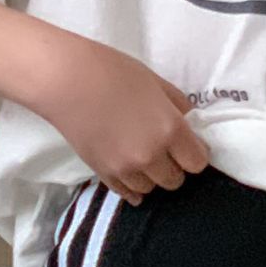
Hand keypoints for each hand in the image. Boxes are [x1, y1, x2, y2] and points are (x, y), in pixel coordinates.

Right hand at [29, 34, 210, 204]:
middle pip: (176, 180)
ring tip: (141, 156)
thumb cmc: (113, 72)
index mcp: (170, 130)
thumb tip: (190, 125)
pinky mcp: (106, 176)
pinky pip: (129, 194)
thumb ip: (178, 106)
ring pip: (152, 188)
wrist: (67, 81)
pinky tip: (130, 172)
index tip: (188, 145)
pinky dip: (133, 186)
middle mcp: (152, 156)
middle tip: (164, 150)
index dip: (195, 154)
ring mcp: (127, 170)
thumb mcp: (156, 82)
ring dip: (151, 176)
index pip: (197, 162)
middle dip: (174, 166)